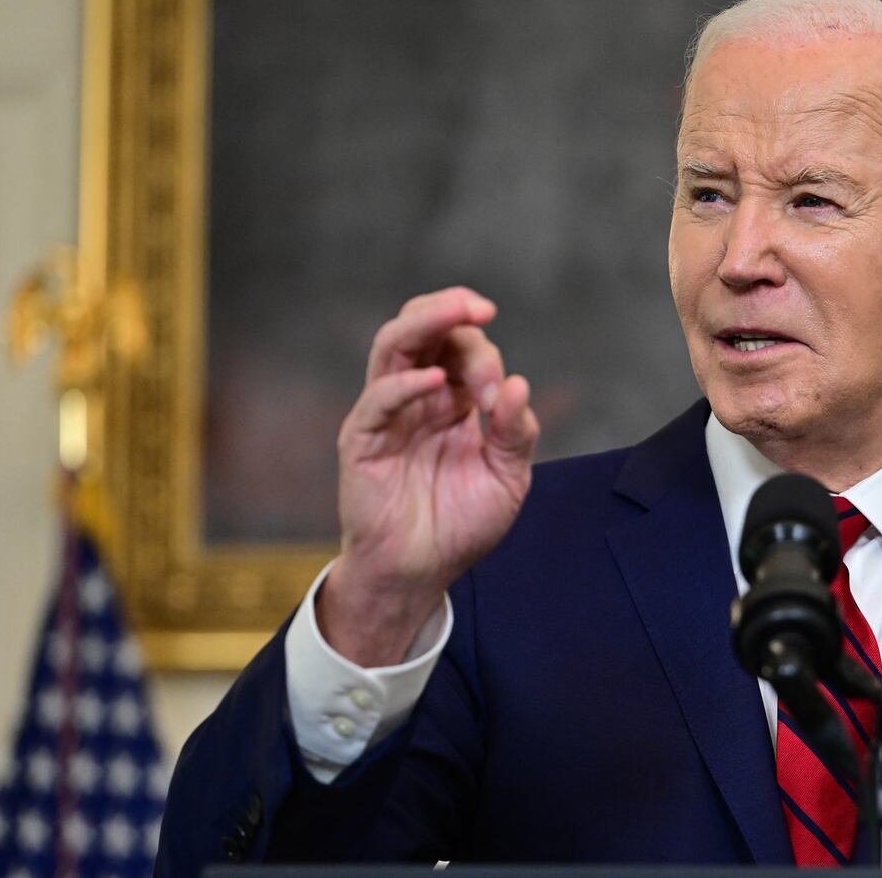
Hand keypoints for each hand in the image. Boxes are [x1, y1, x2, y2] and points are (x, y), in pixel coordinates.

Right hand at [322, 287, 539, 665]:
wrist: (421, 573)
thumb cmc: (460, 524)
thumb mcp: (506, 478)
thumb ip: (514, 434)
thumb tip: (518, 385)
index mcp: (452, 398)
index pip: (463, 348)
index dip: (485, 359)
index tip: (498, 397)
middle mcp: (417, 396)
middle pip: (423, 328)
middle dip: (452, 310)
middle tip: (482, 307)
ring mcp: (387, 413)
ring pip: (393, 345)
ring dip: (425, 322)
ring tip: (456, 311)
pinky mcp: (363, 440)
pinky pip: (377, 400)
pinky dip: (404, 385)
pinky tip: (433, 383)